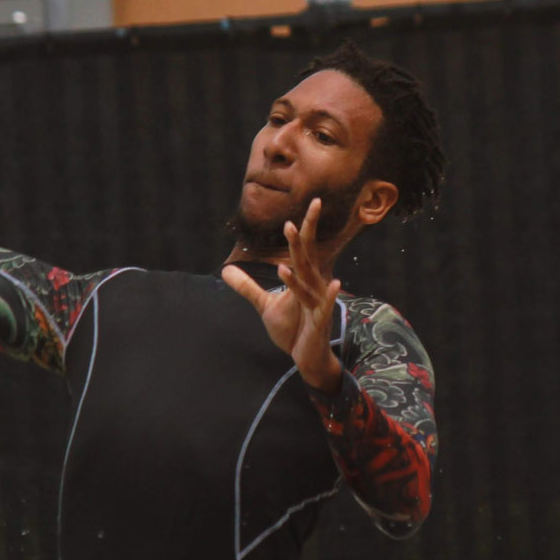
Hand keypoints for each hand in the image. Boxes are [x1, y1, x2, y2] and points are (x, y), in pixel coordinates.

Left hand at [222, 198, 342, 392]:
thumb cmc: (293, 328)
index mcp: (303, 280)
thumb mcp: (266, 305)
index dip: (305, 228)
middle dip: (303, 238)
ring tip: (285, 261)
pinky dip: (328, 295)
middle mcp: (313, 287)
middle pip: (306, 258)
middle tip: (300, 215)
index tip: (313, 201)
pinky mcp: (319, 322)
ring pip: (308, 283)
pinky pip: (323, 306)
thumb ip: (247, 286)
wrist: (307, 357)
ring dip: (298, 273)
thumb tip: (225, 269)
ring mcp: (318, 304)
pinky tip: (335, 283)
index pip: (304, 249)